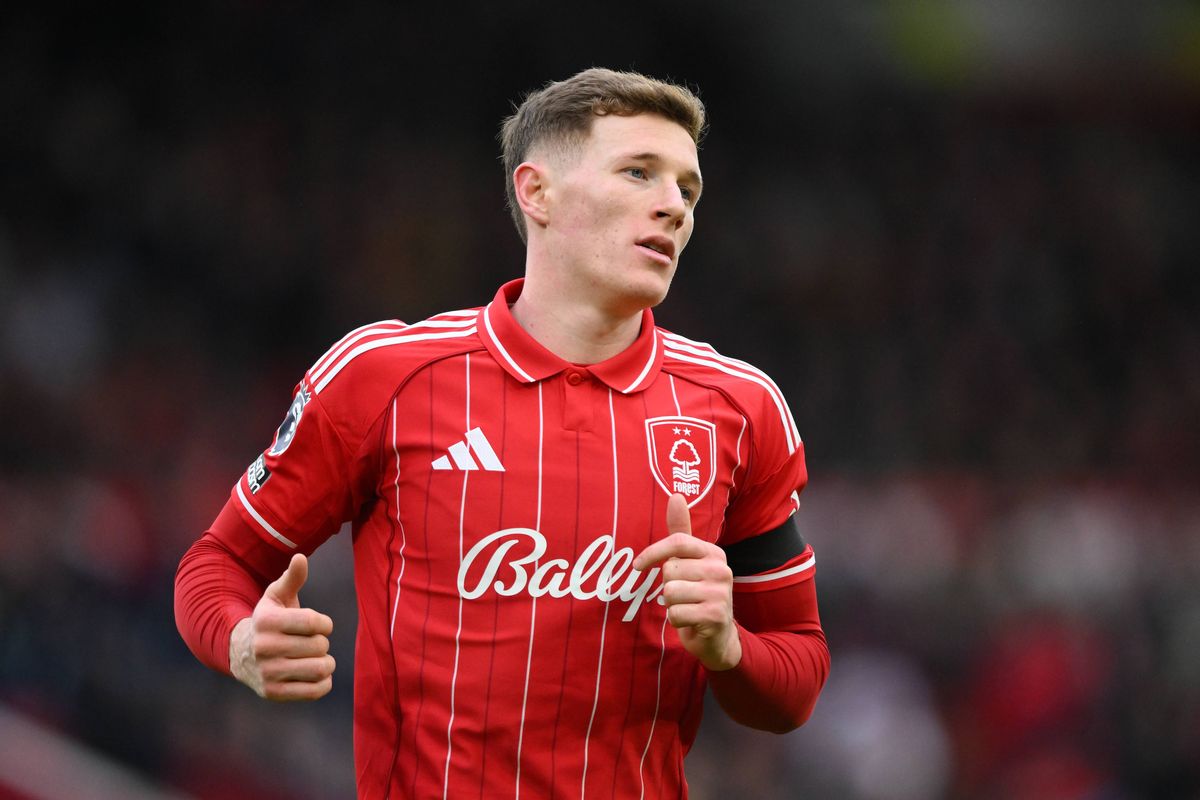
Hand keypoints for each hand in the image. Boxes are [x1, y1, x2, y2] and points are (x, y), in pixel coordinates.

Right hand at [229, 553, 335, 700]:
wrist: (240, 653)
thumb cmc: (269, 620)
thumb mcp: (276, 596)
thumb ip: (292, 578)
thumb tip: (301, 557)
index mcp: (266, 621)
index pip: (313, 622)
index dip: (324, 623)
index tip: (320, 625)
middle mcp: (263, 648)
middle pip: (319, 645)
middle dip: (322, 642)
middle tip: (311, 642)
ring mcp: (267, 673)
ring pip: (320, 669)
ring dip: (326, 663)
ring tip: (317, 658)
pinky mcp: (273, 693)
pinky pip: (316, 691)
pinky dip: (324, 683)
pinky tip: (315, 674)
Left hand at [633, 494, 741, 670]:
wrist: (718, 635)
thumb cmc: (698, 593)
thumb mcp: (690, 560)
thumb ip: (680, 531)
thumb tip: (676, 495)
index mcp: (713, 553)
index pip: (677, 542)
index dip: (652, 553)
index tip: (637, 565)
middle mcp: (721, 570)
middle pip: (669, 570)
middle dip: (667, 586)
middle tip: (683, 595)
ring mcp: (721, 593)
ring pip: (670, 593)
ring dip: (670, 605)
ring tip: (686, 607)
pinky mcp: (715, 616)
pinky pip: (675, 614)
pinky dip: (675, 621)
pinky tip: (689, 621)